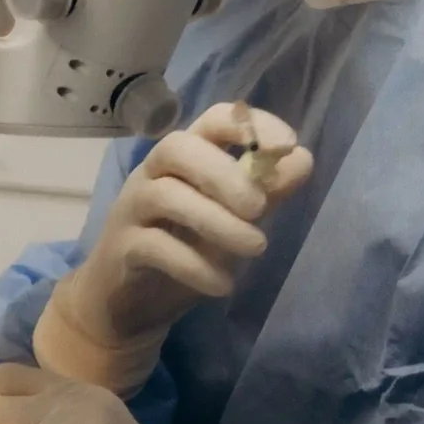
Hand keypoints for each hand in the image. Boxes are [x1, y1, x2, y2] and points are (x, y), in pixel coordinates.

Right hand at [35, 103, 312, 392]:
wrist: (128, 302)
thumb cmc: (184, 251)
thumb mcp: (233, 220)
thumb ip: (265, 192)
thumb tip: (301, 160)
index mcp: (185, 160)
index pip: (212, 121)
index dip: (250, 126)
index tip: (286, 146)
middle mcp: (153, 175)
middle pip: (178, 147)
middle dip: (224, 173)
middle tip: (259, 209)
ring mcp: (132, 209)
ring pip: (165, 195)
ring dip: (217, 221)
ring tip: (255, 248)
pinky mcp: (122, 248)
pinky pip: (154, 246)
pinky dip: (194, 265)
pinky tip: (221, 284)